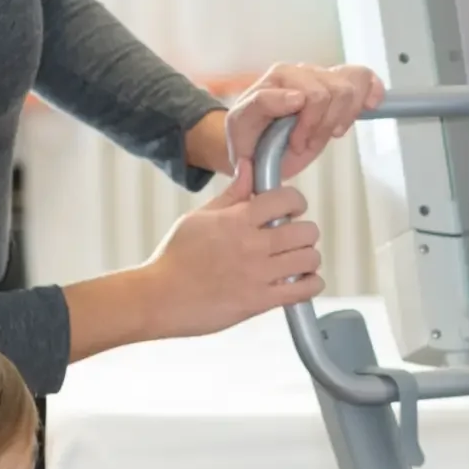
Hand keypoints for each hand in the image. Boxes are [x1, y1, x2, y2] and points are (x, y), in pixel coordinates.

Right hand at [135, 161, 323, 339]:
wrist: (158, 298)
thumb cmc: (174, 257)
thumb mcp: (199, 217)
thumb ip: (231, 194)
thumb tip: (248, 167)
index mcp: (237, 219)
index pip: (287, 199)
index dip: (295, 202)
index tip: (291, 210)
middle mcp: (251, 244)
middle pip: (306, 230)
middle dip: (304, 232)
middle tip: (293, 239)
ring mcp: (257, 274)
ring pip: (309, 259)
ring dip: (308, 259)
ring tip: (296, 261)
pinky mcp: (259, 302)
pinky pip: (304, 290)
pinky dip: (311, 284)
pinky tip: (301, 282)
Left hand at [218, 62, 385, 179]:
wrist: (255, 147)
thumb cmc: (248, 137)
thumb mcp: (241, 124)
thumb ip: (262, 105)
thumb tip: (296, 96)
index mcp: (279, 77)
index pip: (313, 94)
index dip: (309, 125)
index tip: (296, 144)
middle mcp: (302, 73)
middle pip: (336, 92)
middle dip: (324, 125)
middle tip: (307, 143)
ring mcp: (322, 78)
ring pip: (351, 87)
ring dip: (343, 118)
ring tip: (328, 133)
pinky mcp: (338, 88)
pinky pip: (362, 77)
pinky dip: (371, 90)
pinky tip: (369, 105)